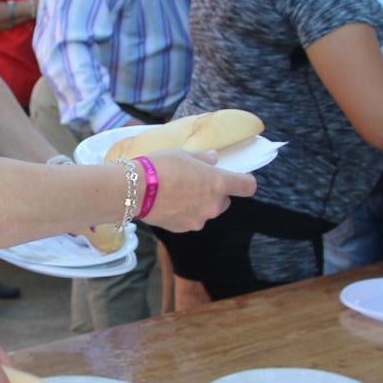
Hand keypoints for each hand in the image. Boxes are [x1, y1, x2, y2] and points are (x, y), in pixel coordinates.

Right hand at [140, 150, 255, 231]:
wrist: (135, 190)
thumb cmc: (161, 166)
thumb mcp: (184, 154)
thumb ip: (204, 159)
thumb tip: (213, 160)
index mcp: (218, 183)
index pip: (248, 186)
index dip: (244, 181)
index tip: (237, 178)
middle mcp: (214, 205)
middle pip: (224, 201)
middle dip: (214, 194)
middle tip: (195, 182)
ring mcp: (199, 219)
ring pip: (206, 211)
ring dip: (198, 204)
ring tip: (177, 193)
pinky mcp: (184, 228)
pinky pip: (190, 219)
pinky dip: (184, 213)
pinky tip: (168, 203)